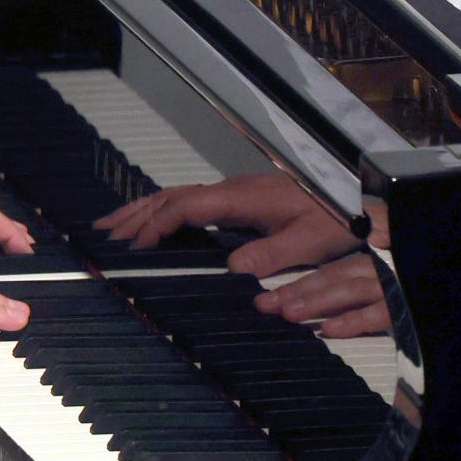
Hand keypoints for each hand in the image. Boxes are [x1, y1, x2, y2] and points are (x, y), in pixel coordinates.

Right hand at [96, 173, 358, 276]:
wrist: (358, 203)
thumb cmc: (336, 219)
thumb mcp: (309, 243)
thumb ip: (270, 255)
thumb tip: (231, 269)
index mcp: (243, 198)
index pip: (187, 207)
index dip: (156, 224)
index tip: (134, 245)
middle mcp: (233, 190)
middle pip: (172, 197)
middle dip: (135, 214)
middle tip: (103, 232)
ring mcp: (234, 193)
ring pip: (179, 197)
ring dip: (145, 210)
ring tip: (114, 225)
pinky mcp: (239, 200)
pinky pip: (190, 202)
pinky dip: (163, 211)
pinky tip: (155, 223)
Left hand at [256, 254, 388, 337]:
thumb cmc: (400, 285)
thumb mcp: (378, 282)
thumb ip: (351, 291)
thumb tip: (314, 308)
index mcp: (364, 267)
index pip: (325, 274)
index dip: (294, 286)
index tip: (264, 300)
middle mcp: (374, 273)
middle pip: (331, 278)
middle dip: (296, 292)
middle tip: (264, 305)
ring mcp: (389, 287)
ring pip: (349, 290)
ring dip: (317, 301)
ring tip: (289, 313)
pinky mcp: (404, 305)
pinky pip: (379, 312)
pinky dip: (354, 320)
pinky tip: (329, 329)